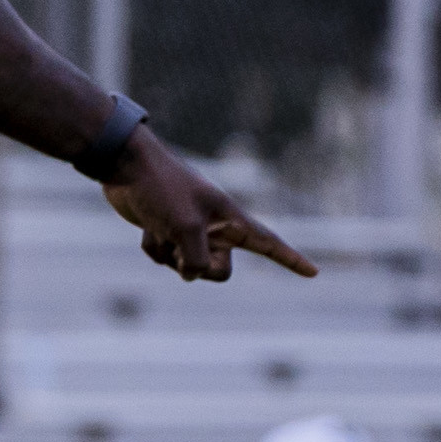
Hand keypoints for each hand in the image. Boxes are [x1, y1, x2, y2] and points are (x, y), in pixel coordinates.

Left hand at [99, 132, 319, 283]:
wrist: (125, 166)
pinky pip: (163, 258)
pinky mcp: (165, 232)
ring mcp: (189, 231)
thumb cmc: (161, 188)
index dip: (291, 260)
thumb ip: (196, 260)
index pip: (268, 243)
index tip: (314, 273)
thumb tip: (190, 274)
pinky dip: (153, 248)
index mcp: (230, 218)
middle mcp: (214, 227)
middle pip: (219, 270)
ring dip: (169, 256)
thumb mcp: (185, 228)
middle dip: (198, 267)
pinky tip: (146, 227)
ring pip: (186, 267)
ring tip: (160, 229)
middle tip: (181, 248)